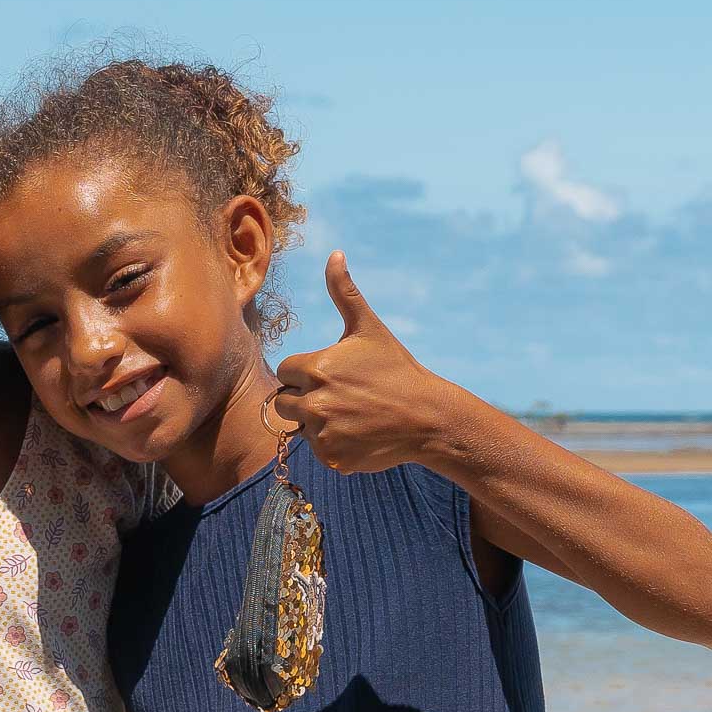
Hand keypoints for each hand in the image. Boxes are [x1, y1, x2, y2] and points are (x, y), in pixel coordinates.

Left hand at [273, 251, 457, 473]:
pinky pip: (318, 450)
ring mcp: (321, 434)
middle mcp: (313, 403)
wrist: (427, 417)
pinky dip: (333, 444)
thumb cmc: (396, 369)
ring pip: (300, 426)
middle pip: (283, 402)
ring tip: (351, 413)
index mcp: (314, 369)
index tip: (334, 374)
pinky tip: (358, 433)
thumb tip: (334, 254)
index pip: (286, 371)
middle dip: (305, 397)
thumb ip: (344, 293)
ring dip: (318, 421)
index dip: (305, 372)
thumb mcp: (369, 329)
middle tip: (342, 395)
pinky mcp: (331, 458)